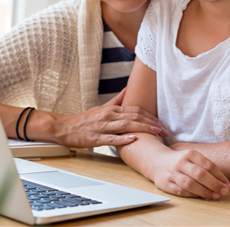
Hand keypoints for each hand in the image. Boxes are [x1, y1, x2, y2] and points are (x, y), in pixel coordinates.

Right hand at [53, 89, 168, 147]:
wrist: (64, 127)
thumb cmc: (83, 119)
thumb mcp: (101, 107)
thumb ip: (116, 100)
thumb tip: (128, 90)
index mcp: (112, 109)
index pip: (136, 110)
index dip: (151, 115)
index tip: (162, 122)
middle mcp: (109, 116)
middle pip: (135, 117)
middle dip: (152, 123)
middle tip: (165, 130)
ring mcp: (102, 126)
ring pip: (126, 125)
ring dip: (144, 129)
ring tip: (157, 133)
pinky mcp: (95, 138)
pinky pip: (111, 138)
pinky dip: (123, 138)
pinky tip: (133, 139)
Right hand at [151, 149, 229, 199]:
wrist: (157, 161)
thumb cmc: (181, 161)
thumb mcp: (192, 157)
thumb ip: (206, 167)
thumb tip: (223, 183)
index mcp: (189, 153)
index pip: (208, 165)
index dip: (219, 176)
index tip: (226, 185)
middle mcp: (180, 162)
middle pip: (199, 174)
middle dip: (214, 184)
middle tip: (223, 192)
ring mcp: (172, 173)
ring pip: (190, 184)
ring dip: (204, 192)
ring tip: (214, 196)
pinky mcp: (165, 183)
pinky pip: (181, 191)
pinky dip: (193, 195)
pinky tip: (201, 197)